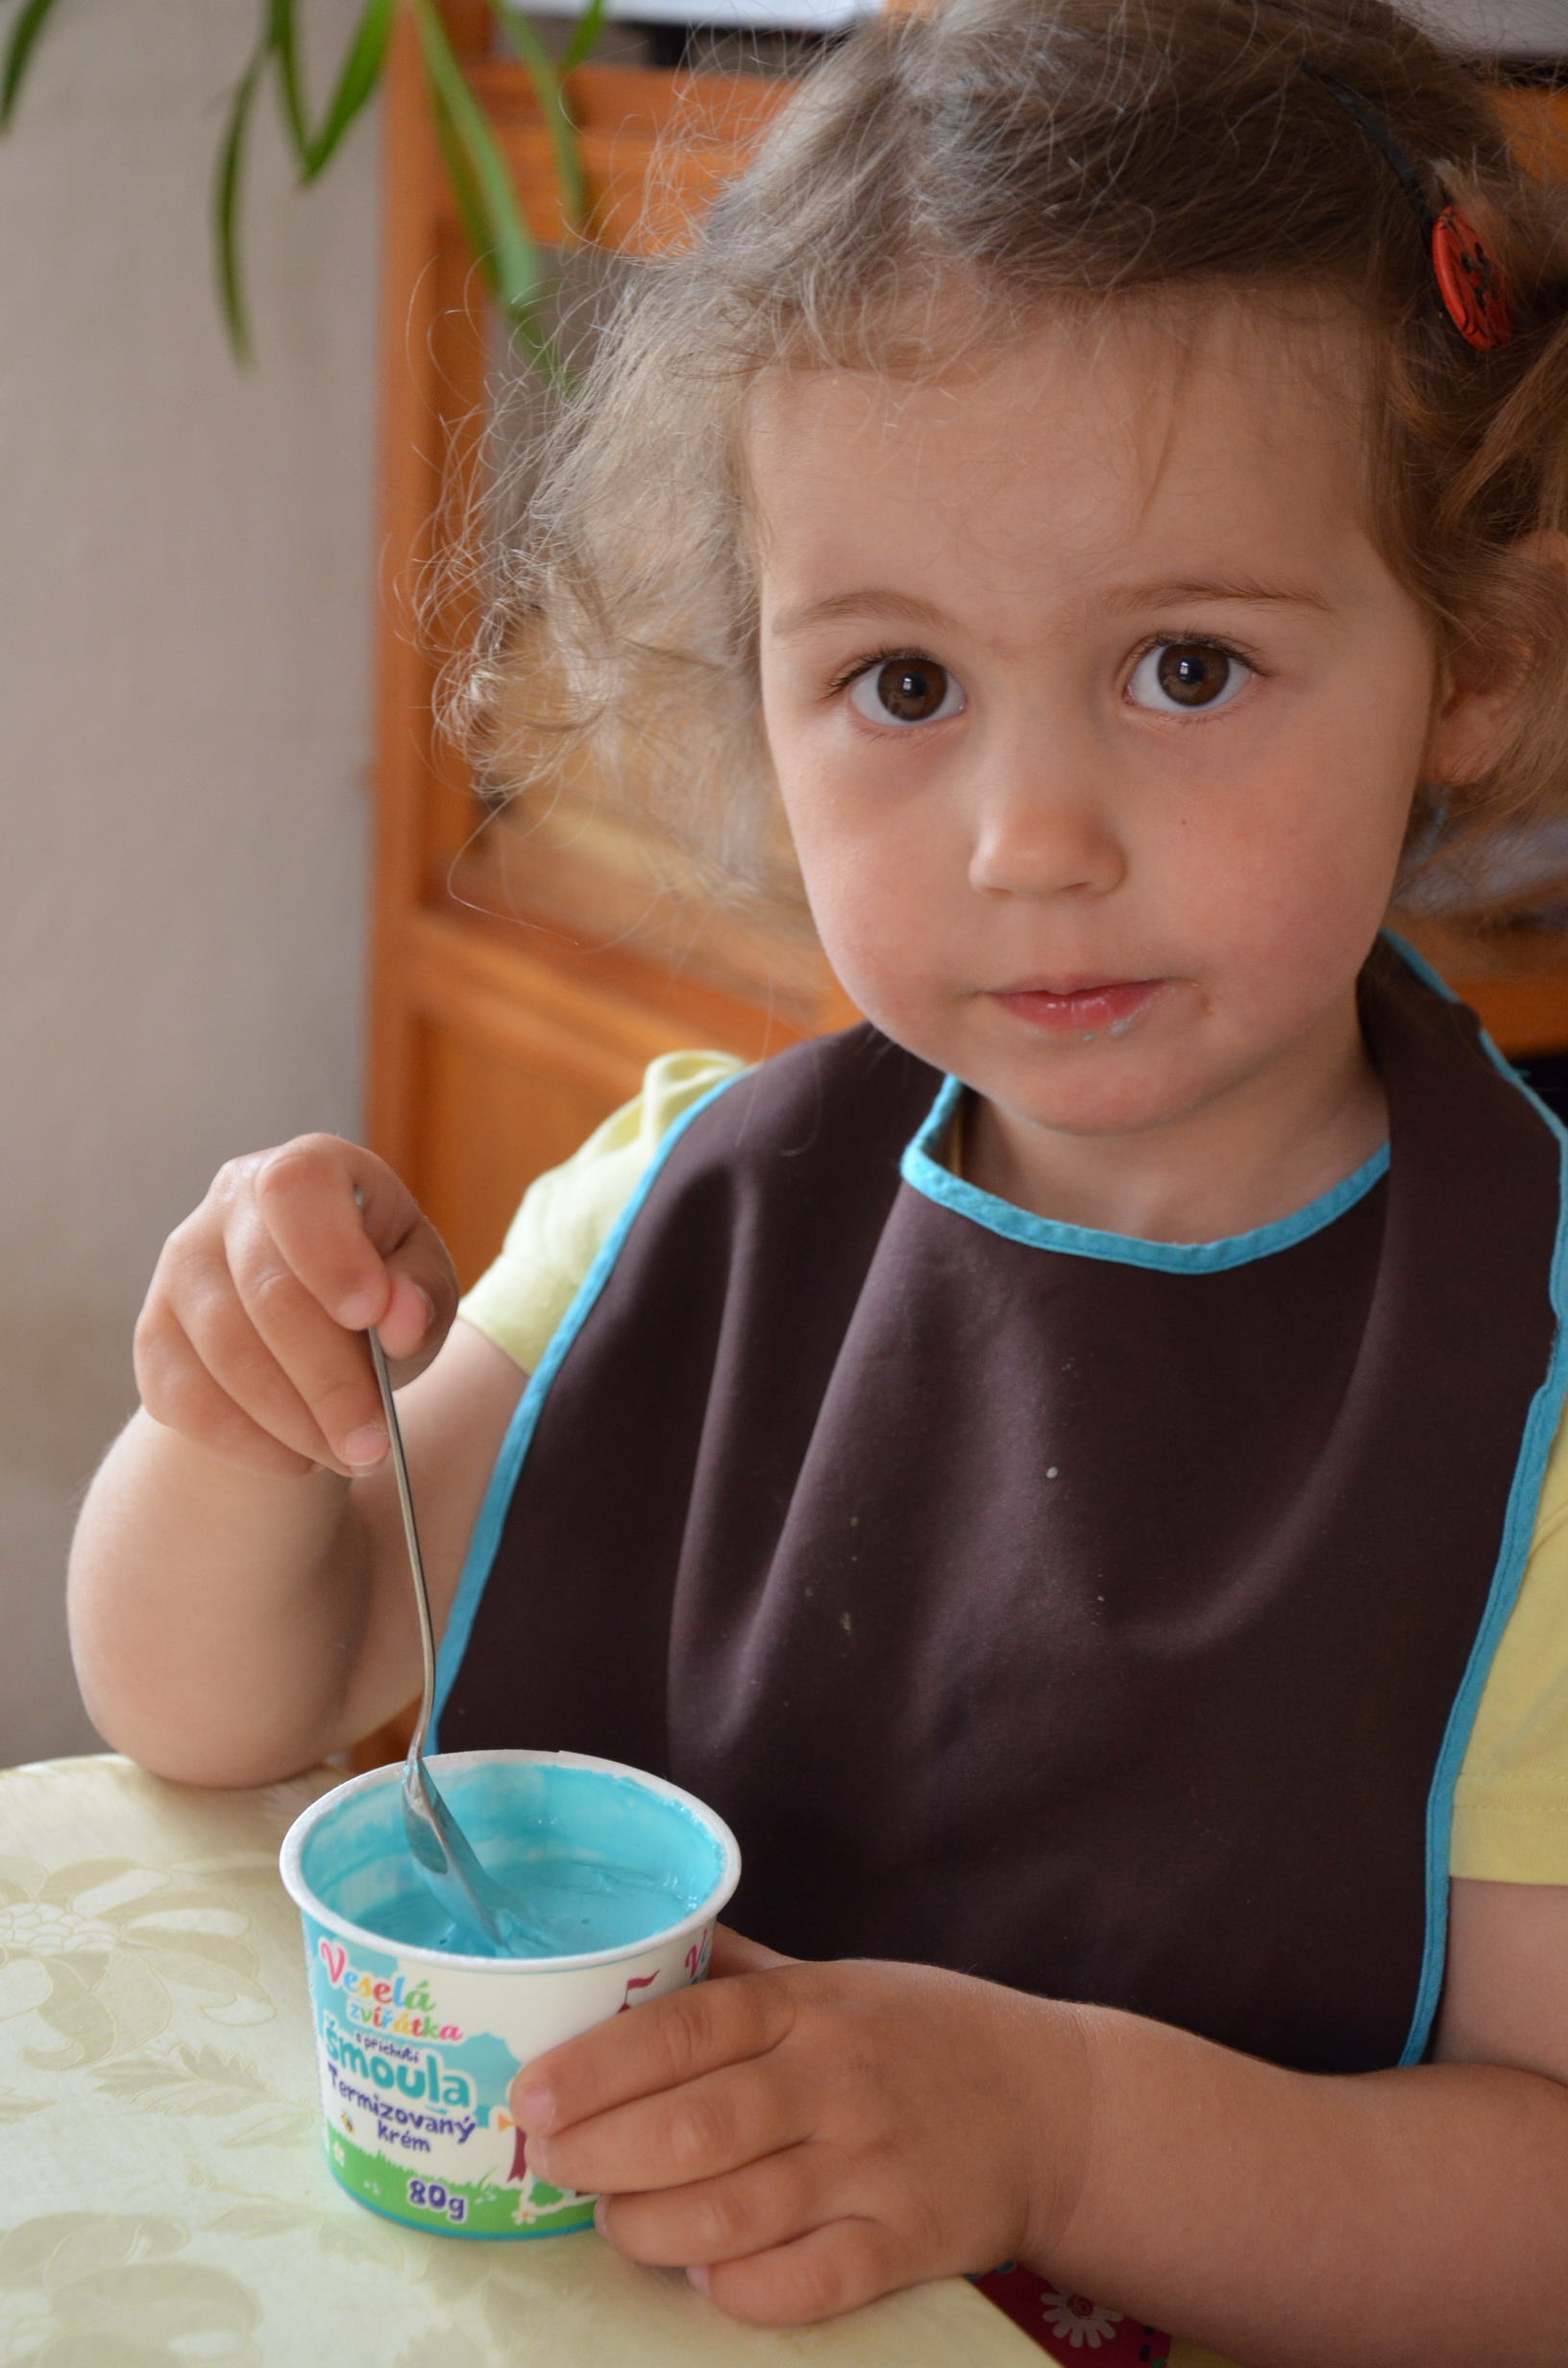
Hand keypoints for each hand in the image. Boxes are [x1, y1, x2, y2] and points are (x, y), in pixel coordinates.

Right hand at [134, 1134, 456, 1480]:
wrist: (313, 1330)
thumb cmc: (380, 1289)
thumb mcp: (421, 1281)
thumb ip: (421, 1292)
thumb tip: (402, 1319)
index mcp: (307, 1168)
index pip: (297, 1187)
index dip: (329, 1252)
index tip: (370, 1316)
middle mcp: (231, 1204)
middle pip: (266, 1291)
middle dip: (328, 1379)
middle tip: (374, 1443)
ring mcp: (180, 1267)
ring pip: (225, 1351)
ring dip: (293, 1421)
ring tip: (349, 1457)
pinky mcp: (152, 1333)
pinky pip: (182, 1398)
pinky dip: (245, 1442)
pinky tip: (296, 1460)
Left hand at [511, 1928, 1091, 2326]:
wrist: (1057, 2105)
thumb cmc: (922, 2034)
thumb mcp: (835, 1978)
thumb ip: (739, 1974)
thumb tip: (631, 1949)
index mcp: (806, 2005)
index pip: (683, 2029)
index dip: (597, 2065)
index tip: (531, 2094)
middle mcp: (833, 2080)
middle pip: (692, 2128)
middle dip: (600, 2156)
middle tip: (552, 2166)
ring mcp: (872, 2165)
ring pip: (732, 2215)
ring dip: (650, 2231)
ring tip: (616, 2223)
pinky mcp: (908, 2243)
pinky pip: (805, 2284)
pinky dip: (740, 2290)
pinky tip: (708, 2277)